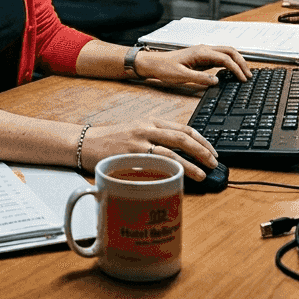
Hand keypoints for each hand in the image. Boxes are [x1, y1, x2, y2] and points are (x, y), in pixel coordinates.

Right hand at [81, 119, 217, 180]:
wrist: (84, 141)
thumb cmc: (109, 139)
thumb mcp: (134, 131)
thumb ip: (154, 137)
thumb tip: (177, 152)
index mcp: (150, 122)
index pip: (183, 128)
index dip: (201, 139)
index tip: (211, 150)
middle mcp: (147, 128)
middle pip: (183, 138)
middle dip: (203, 150)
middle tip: (214, 162)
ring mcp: (140, 141)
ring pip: (173, 151)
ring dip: (192, 163)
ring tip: (203, 173)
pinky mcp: (131, 155)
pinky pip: (157, 162)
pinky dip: (171, 170)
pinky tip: (179, 177)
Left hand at [133, 45, 250, 85]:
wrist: (152, 63)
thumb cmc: (164, 69)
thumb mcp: (181, 76)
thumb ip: (200, 78)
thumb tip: (217, 81)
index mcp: (200, 52)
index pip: (225, 58)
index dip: (236, 68)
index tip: (243, 79)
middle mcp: (204, 49)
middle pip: (230, 51)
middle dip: (242, 62)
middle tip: (249, 75)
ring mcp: (203, 52)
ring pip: (226, 53)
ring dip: (236, 61)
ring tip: (244, 73)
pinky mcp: (201, 58)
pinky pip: (219, 58)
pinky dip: (229, 63)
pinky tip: (231, 72)